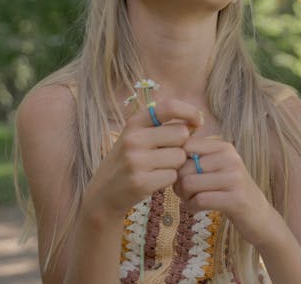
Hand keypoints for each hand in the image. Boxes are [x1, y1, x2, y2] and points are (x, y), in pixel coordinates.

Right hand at [82, 99, 203, 219]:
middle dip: (181, 145)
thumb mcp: (137, 137)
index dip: (189, 111)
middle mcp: (133, 138)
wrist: (103, 194)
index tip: (197, 121)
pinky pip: (173, 176)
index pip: (169, 106)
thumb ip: (163, 127)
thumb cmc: (128, 162)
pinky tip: (154, 181)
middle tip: (168, 155)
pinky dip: (169, 180)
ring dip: (176, 165)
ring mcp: (135, 160)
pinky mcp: (140, 182)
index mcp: (134, 122)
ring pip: (180, 157)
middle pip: (181, 134)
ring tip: (158, 169)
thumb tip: (196, 122)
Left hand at [173, 136, 279, 248]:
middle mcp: (230, 158)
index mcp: (224, 147)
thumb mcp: (217, 167)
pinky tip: (196, 209)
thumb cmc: (230, 190)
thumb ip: (197, 157)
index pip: (186, 145)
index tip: (180, 174)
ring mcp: (234, 178)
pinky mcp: (235, 199)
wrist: (259, 215)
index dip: (176, 162)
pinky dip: (191, 207)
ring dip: (183, 196)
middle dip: (178, 183)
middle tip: (184, 193)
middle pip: (184, 167)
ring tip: (190, 201)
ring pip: (189, 183)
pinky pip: (199, 200)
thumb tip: (166, 153)